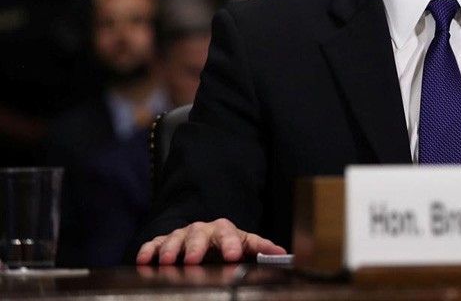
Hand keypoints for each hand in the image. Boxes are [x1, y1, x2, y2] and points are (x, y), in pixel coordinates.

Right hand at [135, 218, 286, 264]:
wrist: (205, 240)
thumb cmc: (227, 244)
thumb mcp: (245, 245)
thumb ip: (261, 248)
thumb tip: (282, 253)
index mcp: (224, 230)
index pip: (229, 234)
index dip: (231, 245)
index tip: (233, 256)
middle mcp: (202, 230)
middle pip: (199, 234)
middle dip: (196, 247)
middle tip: (194, 260)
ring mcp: (181, 235)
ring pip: (175, 238)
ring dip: (171, 249)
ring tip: (169, 262)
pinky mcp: (164, 242)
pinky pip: (154, 244)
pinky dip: (149, 251)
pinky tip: (145, 260)